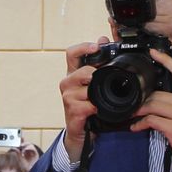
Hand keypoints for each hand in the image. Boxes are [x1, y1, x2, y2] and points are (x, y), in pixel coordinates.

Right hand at [59, 39, 108, 164]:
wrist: (81, 132)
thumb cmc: (88, 107)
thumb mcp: (94, 85)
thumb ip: (98, 63)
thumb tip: (104, 39)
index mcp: (73, 74)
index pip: (72, 53)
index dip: (83, 47)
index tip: (96, 46)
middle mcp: (68, 83)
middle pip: (81, 70)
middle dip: (95, 74)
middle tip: (103, 79)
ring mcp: (68, 98)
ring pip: (86, 89)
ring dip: (97, 94)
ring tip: (101, 99)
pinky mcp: (72, 111)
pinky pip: (87, 105)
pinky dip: (95, 108)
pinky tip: (97, 111)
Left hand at [130, 50, 171, 171]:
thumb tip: (159, 95)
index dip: (166, 60)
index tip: (153, 53)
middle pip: (158, 93)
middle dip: (143, 101)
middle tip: (133, 105)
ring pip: (152, 105)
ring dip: (139, 111)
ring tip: (132, 115)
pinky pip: (152, 120)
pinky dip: (140, 124)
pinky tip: (136, 127)